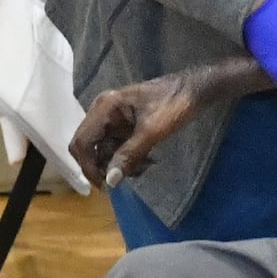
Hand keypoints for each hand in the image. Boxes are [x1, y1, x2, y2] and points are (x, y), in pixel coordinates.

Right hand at [73, 76, 204, 184]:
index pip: (81, 142)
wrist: (195, 91)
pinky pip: (116, 148)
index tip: (104, 186)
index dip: (87, 166)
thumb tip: (110, 180)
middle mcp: (102, 112)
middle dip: (106, 166)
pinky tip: (147, 160)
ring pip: (104, 151)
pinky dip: (128, 159)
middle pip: (89, 148)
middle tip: (128, 176)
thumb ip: (129, 155)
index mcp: (105, 107)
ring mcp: (112, 119)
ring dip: (120, 164)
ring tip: (145, 166)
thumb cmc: (174, 104)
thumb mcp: (152, 131)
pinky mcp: (123, 126)